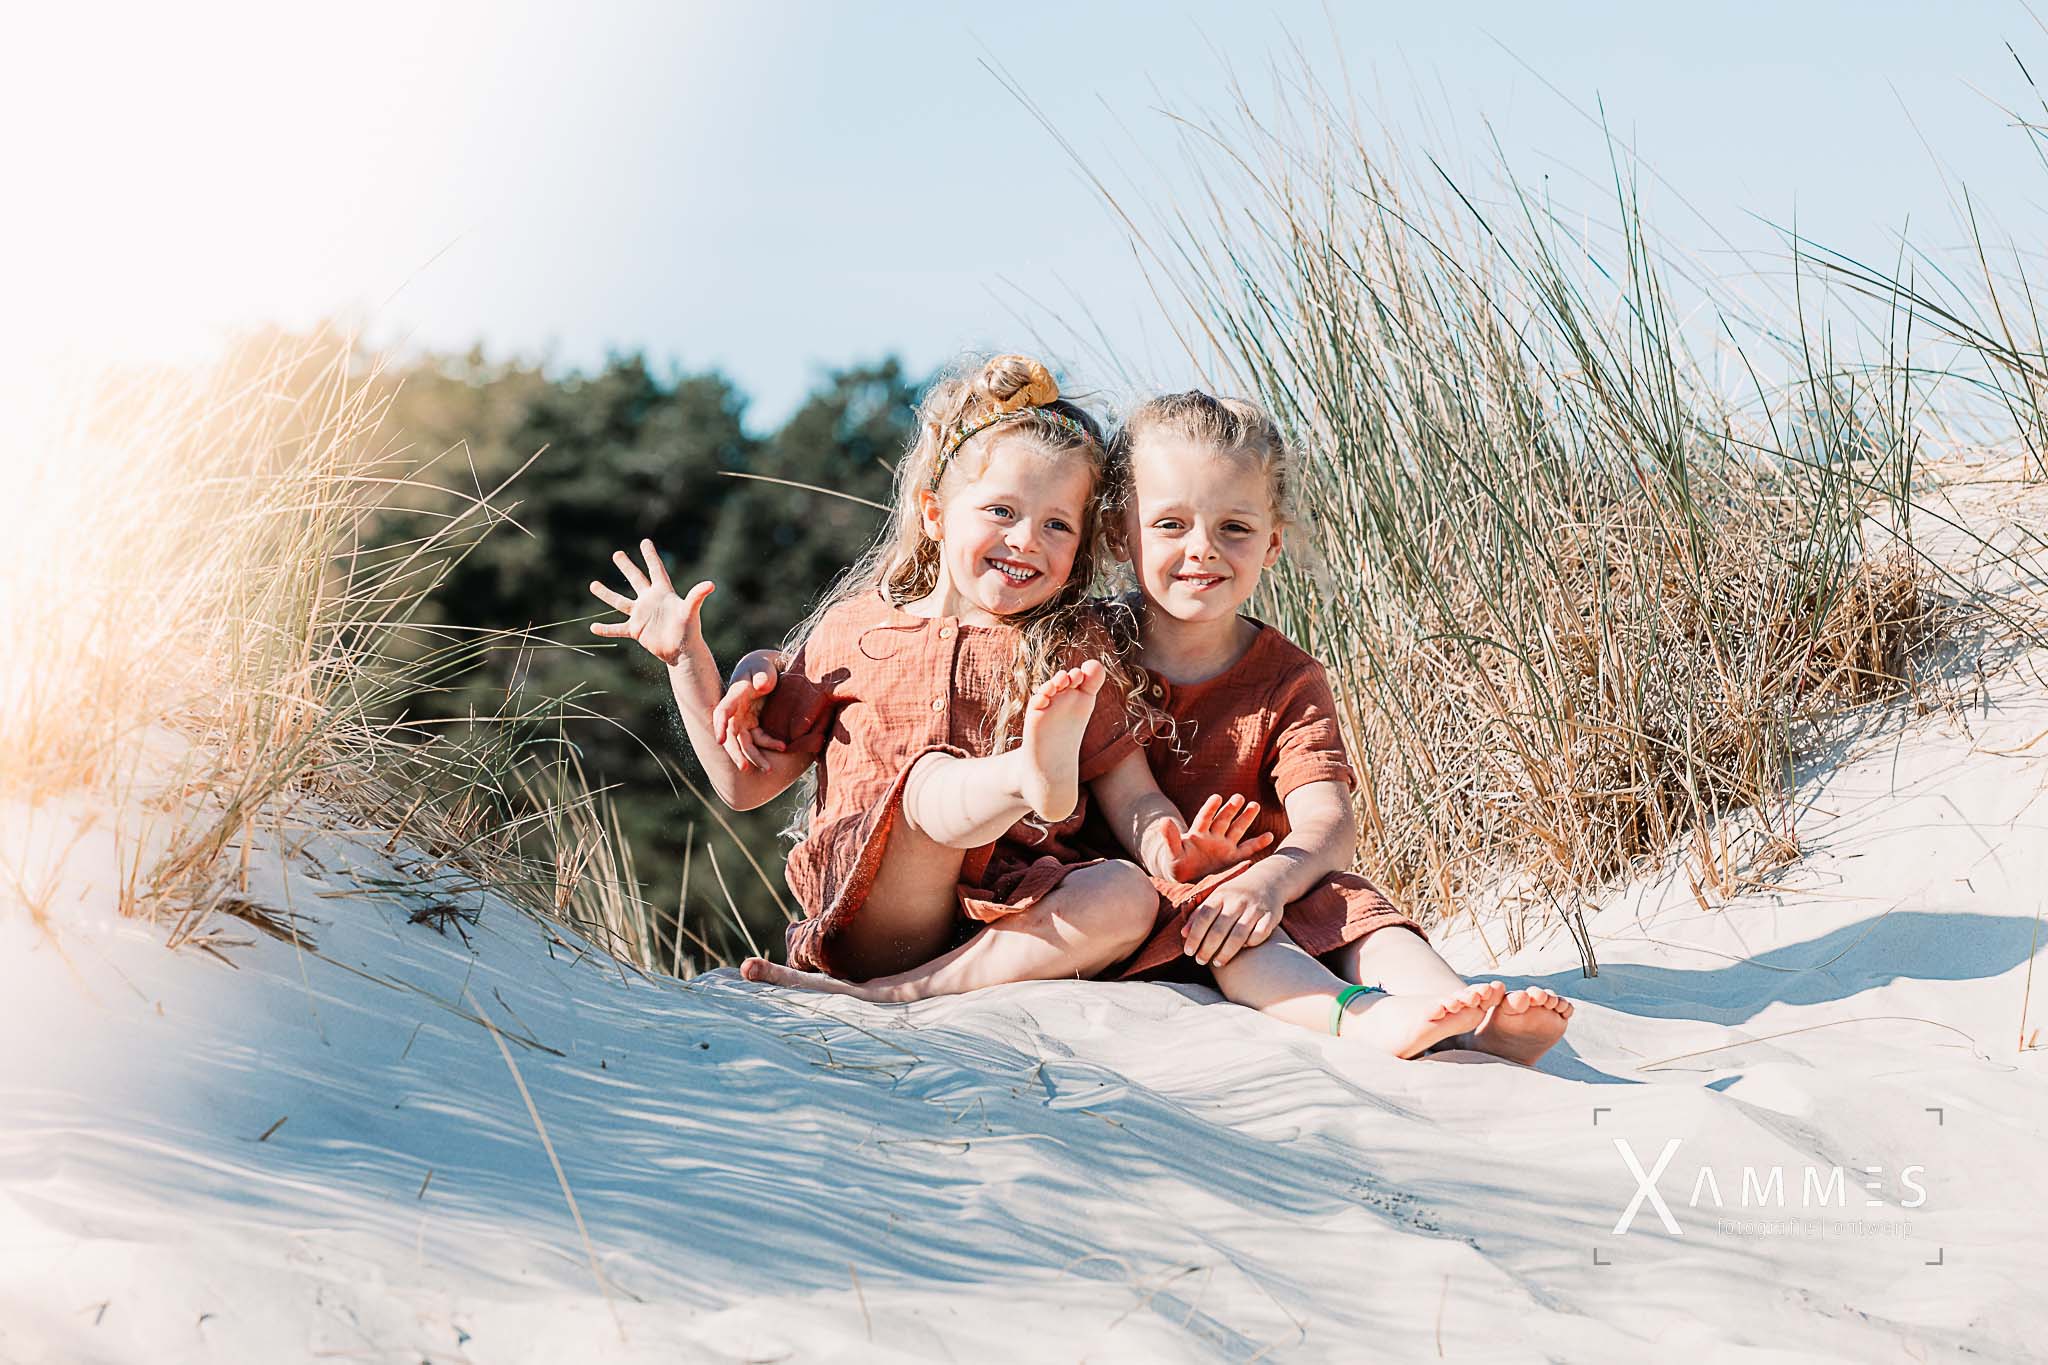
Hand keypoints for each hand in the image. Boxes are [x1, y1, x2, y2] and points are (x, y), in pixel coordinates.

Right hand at [588, 539, 710, 666]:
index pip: (656, 569)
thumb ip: (697, 596)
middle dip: (626, 566)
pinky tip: (593, 627)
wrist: (682, 651)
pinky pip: (617, 628)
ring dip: (607, 593)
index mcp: (663, 592)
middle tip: (617, 553)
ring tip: (593, 584)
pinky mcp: (636, 630)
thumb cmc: (689, 630)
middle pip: (636, 579)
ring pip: (620, 602)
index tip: (645, 541)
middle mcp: (650, 601)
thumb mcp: (691, 611)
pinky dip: (606, 628)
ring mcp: (641, 615)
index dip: (650, 556)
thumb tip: (711, 584)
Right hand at [713, 649, 789, 771]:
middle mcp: (736, 711)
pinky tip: (783, 747)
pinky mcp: (753, 725)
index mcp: (735, 695)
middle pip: (731, 735)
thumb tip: (761, 685)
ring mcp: (744, 720)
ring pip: (744, 742)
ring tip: (768, 770)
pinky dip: (768, 745)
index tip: (719, 741)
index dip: (719, 726)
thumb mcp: (763, 667)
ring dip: (754, 756)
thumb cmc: (762, 667)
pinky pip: (758, 739)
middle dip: (736, 752)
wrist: (765, 671)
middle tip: (744, 767)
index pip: (723, 711)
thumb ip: (763, 675)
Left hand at [1159, 793, 1274, 882]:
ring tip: (1254, 805)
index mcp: (1198, 833)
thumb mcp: (1173, 852)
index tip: (1216, 797)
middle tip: (1238, 797)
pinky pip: (1248, 849)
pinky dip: (1258, 843)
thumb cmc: (1177, 863)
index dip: (1210, 808)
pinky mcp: (1233, 858)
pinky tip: (1270, 836)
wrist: (1185, 879)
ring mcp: (1225, 846)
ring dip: (1246, 818)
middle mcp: (1213, 836)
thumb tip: (1164, 820)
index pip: (1205, 818)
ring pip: (1237, 829)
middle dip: (1231, 809)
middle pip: (1223, 820)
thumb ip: (1170, 838)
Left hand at [1183, 874, 1285, 967]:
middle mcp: (1237, 901)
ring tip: (1218, 962)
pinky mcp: (1271, 915)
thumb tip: (1183, 934)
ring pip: (1239, 935)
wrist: (1268, 879)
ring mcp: (1255, 908)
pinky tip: (1244, 949)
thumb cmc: (1235, 893)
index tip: (1189, 952)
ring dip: (1226, 952)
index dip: (1195, 936)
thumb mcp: (1216, 897)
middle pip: (1219, 930)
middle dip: (1207, 949)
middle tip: (1200, 961)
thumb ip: (1199, 914)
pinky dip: (1251, 943)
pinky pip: (1260, 934)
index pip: (1204, 917)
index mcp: (1221, 895)